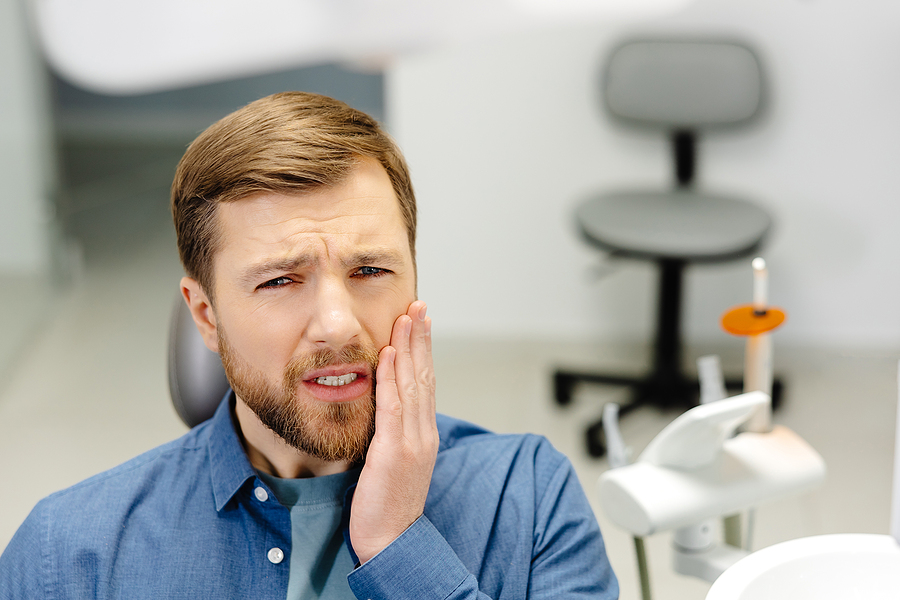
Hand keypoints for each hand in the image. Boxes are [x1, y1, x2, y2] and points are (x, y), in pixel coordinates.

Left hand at [349, 300, 437, 563]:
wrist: (393, 543)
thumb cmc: (387, 505)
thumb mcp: (394, 463)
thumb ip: (394, 434)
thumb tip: (385, 411)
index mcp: (424, 434)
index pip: (426, 383)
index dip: (423, 350)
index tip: (420, 322)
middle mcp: (423, 433)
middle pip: (424, 375)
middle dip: (421, 338)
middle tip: (418, 305)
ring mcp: (412, 442)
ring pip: (413, 384)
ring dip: (409, 347)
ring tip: (407, 316)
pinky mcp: (394, 453)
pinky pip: (393, 407)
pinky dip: (392, 377)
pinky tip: (389, 352)